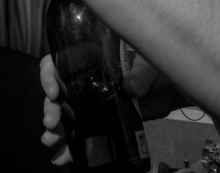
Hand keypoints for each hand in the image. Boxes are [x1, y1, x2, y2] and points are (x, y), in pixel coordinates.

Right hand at [40, 52, 177, 164]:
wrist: (170, 91)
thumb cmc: (155, 70)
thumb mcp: (147, 68)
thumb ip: (139, 77)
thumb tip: (129, 88)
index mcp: (89, 61)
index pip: (59, 62)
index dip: (49, 75)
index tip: (53, 92)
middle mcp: (84, 81)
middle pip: (58, 92)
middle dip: (51, 108)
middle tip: (51, 122)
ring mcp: (91, 103)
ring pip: (65, 115)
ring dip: (56, 129)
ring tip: (51, 142)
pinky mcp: (101, 122)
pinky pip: (82, 133)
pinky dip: (71, 147)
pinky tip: (62, 157)